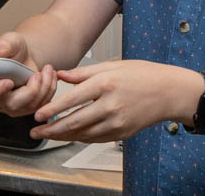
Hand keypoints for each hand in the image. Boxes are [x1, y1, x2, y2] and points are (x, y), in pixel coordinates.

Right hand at [0, 33, 57, 117]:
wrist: (25, 55)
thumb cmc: (13, 48)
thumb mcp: (8, 40)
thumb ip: (3, 44)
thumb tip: (0, 52)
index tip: (9, 82)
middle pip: (10, 104)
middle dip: (29, 91)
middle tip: (38, 74)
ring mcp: (12, 105)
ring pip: (29, 107)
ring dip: (44, 88)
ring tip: (48, 69)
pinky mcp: (27, 107)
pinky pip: (41, 106)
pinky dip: (49, 90)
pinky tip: (50, 76)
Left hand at [30, 60, 201, 143]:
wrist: (169, 92)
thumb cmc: (142, 74)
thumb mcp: (112, 65)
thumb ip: (83, 72)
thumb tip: (60, 75)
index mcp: (105, 84)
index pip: (72, 100)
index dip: (52, 109)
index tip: (38, 115)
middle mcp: (110, 105)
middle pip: (74, 122)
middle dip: (52, 129)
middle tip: (35, 131)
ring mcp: (117, 122)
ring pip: (83, 134)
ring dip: (64, 136)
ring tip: (49, 134)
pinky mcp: (122, 133)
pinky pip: (96, 138)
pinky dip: (81, 137)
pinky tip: (71, 134)